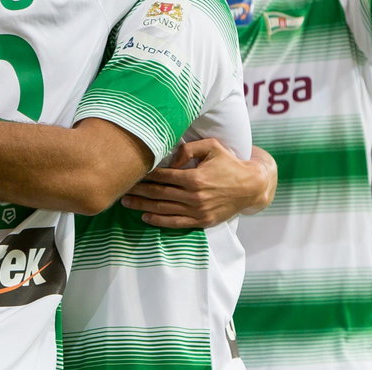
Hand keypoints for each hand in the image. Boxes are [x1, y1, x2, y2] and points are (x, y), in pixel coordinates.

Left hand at [120, 139, 268, 228]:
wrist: (251, 187)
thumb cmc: (229, 163)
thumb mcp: (212, 147)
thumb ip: (188, 149)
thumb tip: (169, 157)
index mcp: (195, 177)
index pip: (163, 176)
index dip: (145, 175)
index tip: (131, 172)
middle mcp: (194, 196)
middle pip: (159, 193)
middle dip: (138, 191)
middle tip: (120, 188)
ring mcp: (198, 210)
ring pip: (164, 209)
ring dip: (143, 206)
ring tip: (126, 202)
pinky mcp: (202, 221)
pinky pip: (176, 223)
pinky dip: (159, 221)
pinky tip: (145, 216)